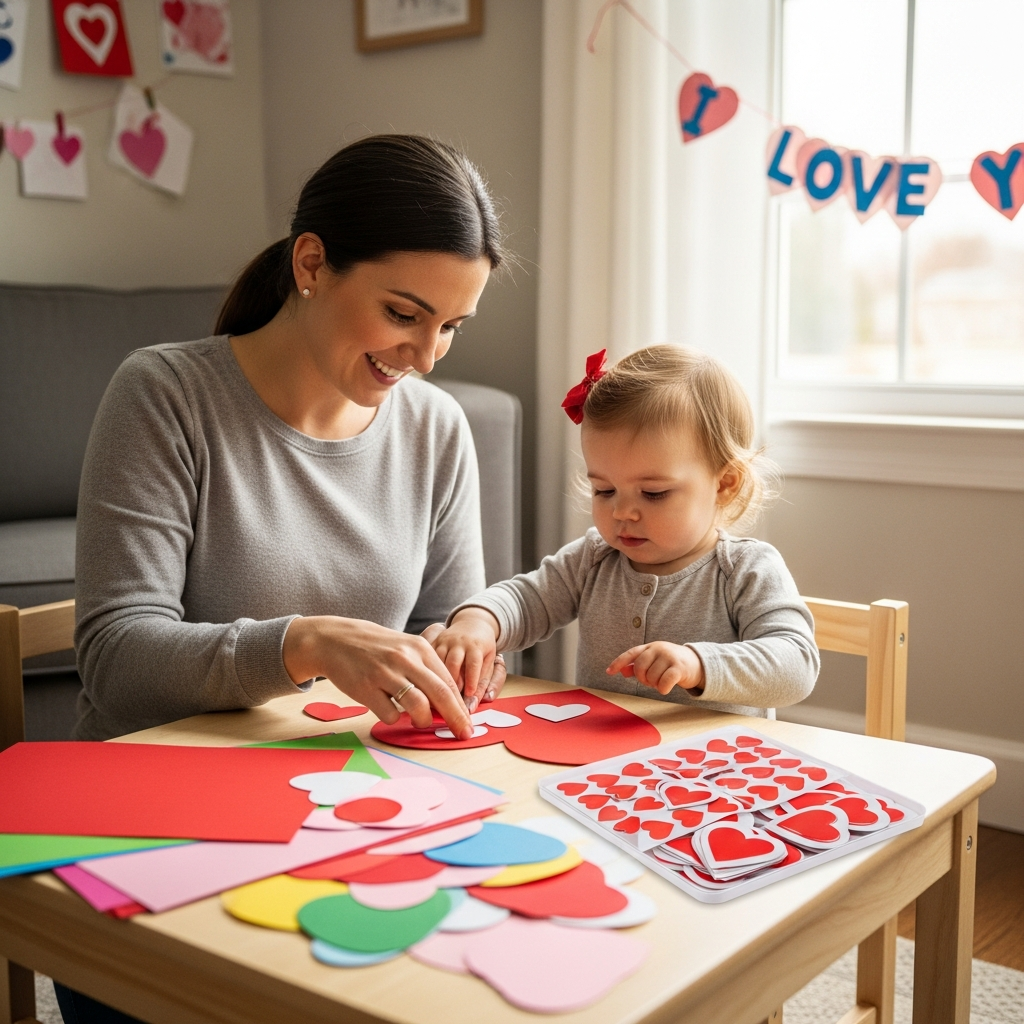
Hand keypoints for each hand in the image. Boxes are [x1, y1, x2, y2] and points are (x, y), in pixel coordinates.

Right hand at [283, 616, 473, 739]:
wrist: (337, 640)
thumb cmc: (377, 648)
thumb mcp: (406, 648)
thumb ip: (427, 670)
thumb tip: (450, 701)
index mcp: (420, 648)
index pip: (448, 682)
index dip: (461, 706)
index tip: (469, 723)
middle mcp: (405, 659)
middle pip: (440, 694)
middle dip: (456, 718)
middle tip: (464, 734)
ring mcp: (385, 673)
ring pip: (418, 706)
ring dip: (423, 720)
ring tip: (418, 720)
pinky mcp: (366, 687)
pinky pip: (390, 714)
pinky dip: (393, 717)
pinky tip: (388, 709)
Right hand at [425, 608, 501, 711]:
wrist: (472, 624)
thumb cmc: (482, 648)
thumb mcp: (488, 663)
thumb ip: (482, 685)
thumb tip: (472, 706)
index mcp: (475, 645)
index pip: (473, 663)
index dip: (471, 680)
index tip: (468, 695)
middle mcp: (458, 641)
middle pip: (453, 662)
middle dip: (452, 682)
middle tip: (452, 701)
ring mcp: (443, 641)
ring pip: (436, 660)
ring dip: (437, 679)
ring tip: (437, 697)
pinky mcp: (432, 641)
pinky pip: (425, 657)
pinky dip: (425, 672)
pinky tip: (425, 686)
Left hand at [606, 641, 704, 695]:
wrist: (697, 663)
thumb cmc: (671, 663)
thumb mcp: (654, 662)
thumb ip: (638, 666)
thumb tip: (622, 671)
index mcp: (650, 647)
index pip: (631, 654)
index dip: (619, 663)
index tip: (609, 672)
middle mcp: (658, 649)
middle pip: (640, 668)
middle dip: (643, 679)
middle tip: (652, 681)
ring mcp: (669, 657)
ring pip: (651, 677)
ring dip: (655, 684)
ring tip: (662, 681)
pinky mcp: (679, 667)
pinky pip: (664, 683)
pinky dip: (662, 689)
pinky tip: (666, 688)